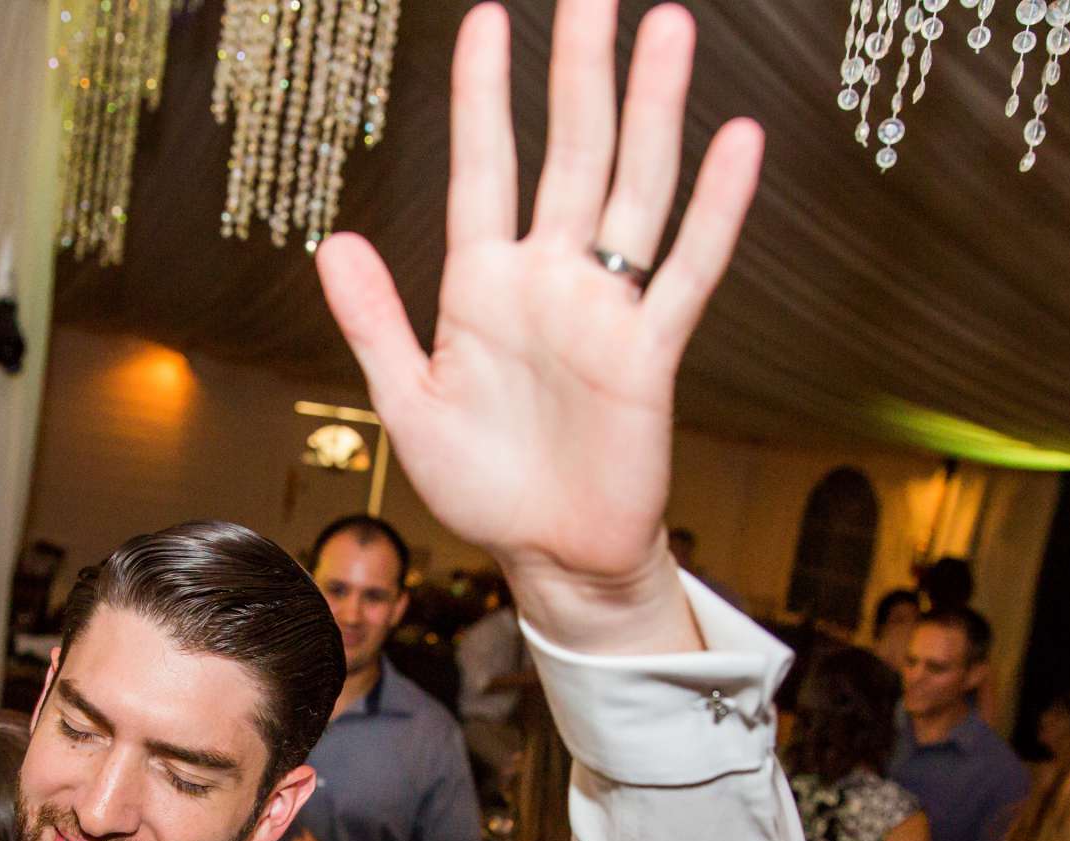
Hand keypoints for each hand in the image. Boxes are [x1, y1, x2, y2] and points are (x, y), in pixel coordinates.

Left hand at [314, 0, 760, 645]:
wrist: (548, 557)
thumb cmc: (482, 485)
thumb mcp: (407, 402)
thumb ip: (375, 321)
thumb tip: (332, 241)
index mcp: (482, 284)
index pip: (484, 167)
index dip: (483, 94)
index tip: (488, 15)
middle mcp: (549, 280)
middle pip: (568, 152)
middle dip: (578, 69)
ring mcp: (604, 310)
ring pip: (632, 188)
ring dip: (650, 110)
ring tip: (668, 28)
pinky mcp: (649, 355)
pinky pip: (687, 272)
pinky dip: (715, 209)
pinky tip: (736, 142)